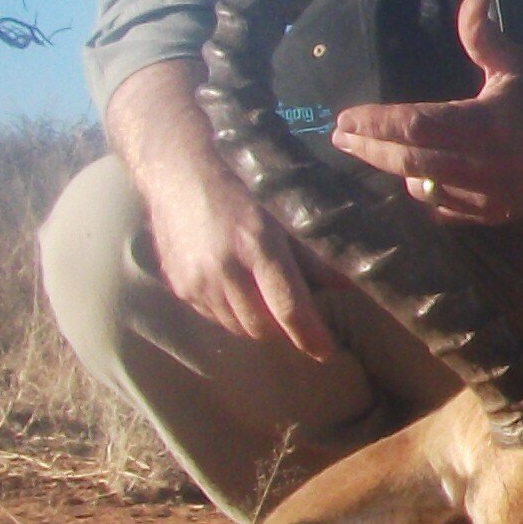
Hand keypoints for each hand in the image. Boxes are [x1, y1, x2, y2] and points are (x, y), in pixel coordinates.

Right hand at [108, 77, 335, 359]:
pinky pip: (214, 317)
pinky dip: (232, 313)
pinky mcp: (180, 286)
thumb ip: (312, 253)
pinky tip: (238, 289)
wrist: (177, 171)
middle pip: (264, 327)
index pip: (289, 307)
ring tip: (267, 299)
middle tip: (297, 316)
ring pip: (238, 327)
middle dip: (285, 330)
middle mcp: (225, 269)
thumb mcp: (283, 211)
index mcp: (257, 246)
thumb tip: (346, 284)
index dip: (310, 336)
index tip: (325, 352)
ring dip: (259, 323)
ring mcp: (197, 281)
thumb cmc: (240, 184)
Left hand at [327, 0, 522, 226]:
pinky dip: (424, 191)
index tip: (344, 117)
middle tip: (340, 137)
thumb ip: (484, 37)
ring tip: (372, 151)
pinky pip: (444, 208)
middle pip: (408, 160)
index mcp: (485, 124)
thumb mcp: (517, 65)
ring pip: (422, 185)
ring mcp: (487, 195)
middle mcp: (483, 164)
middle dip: (369, 148)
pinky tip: (412, 177)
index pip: (415, 125)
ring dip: (393, 168)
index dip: (376, 122)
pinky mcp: (493, 213)